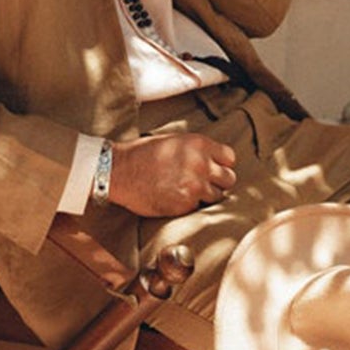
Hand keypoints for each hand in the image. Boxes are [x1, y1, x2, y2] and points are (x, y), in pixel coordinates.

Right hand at [108, 133, 237, 216]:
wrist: (119, 171)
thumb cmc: (142, 154)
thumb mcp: (174, 141)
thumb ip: (197, 150)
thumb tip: (213, 160)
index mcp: (200, 145)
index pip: (230, 158)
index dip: (221, 165)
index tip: (213, 169)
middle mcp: (201, 165)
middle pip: (229, 179)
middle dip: (218, 182)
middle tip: (203, 183)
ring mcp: (194, 186)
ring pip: (216, 196)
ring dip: (205, 196)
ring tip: (187, 191)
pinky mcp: (185, 205)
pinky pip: (198, 208)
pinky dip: (189, 205)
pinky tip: (175, 198)